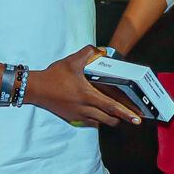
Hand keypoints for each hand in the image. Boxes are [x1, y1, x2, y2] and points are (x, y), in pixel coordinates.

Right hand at [26, 44, 140, 127]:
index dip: (126, 113)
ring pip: (100, 122)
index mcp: (87, 95)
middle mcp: (84, 108)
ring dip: (110, 119)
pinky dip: (98, 120)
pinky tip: (100, 114)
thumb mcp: (72, 61)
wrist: (36, 89)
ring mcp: (78, 115)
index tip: (137, 118)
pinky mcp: (72, 118)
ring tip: (117, 115)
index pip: (111, 107)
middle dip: (121, 118)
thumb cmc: (53, 76)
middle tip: (130, 116)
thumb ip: (89, 53)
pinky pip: (90, 122)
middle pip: (108, 119)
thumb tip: (101, 50)